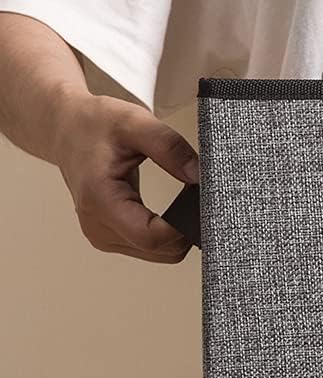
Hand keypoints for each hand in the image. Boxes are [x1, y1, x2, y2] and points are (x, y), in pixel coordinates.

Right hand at [51, 90, 199, 263]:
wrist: (67, 129)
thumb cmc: (96, 124)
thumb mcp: (135, 122)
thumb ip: (170, 147)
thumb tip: (200, 176)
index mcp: (100, 200)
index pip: (152, 238)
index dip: (184, 226)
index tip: (201, 202)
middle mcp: (97, 226)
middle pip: (161, 251)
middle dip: (187, 229)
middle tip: (198, 198)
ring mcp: (103, 236)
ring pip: (161, 254)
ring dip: (179, 233)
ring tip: (183, 201)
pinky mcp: (111, 237)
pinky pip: (152, 248)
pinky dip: (168, 234)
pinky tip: (171, 212)